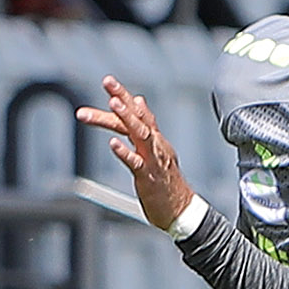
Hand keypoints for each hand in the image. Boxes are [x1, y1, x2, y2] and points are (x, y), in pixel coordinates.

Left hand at [77, 77, 195, 229]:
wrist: (181, 208)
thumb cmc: (164, 179)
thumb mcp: (154, 148)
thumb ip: (144, 126)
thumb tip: (138, 100)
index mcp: (154, 137)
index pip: (138, 111)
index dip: (123, 95)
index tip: (108, 80)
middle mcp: (155, 144)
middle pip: (138, 117)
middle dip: (122, 98)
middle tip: (107, 82)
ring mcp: (153, 159)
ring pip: (141, 134)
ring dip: (127, 117)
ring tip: (113, 103)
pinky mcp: (149, 176)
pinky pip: (136, 162)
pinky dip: (125, 152)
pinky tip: (113, 144)